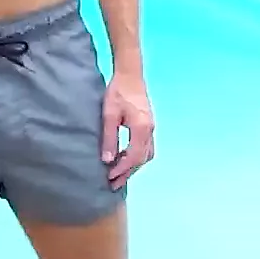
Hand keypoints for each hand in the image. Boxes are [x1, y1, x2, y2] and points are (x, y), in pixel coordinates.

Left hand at [102, 73, 153, 188]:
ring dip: (133, 166)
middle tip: (113, 184)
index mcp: (142, 128)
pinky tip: (125, 158)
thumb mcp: (109, 115)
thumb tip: (107, 160)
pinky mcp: (149, 124)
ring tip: (118, 174)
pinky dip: (136, 157)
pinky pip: (146, 147)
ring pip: (146, 154)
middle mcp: (150, 130)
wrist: (130, 74)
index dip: (121, 169)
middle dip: (127, 172)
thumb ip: (109, 138)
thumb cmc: (118, 92)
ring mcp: (152, 127)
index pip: (133, 157)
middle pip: (142, 159)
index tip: (108, 177)